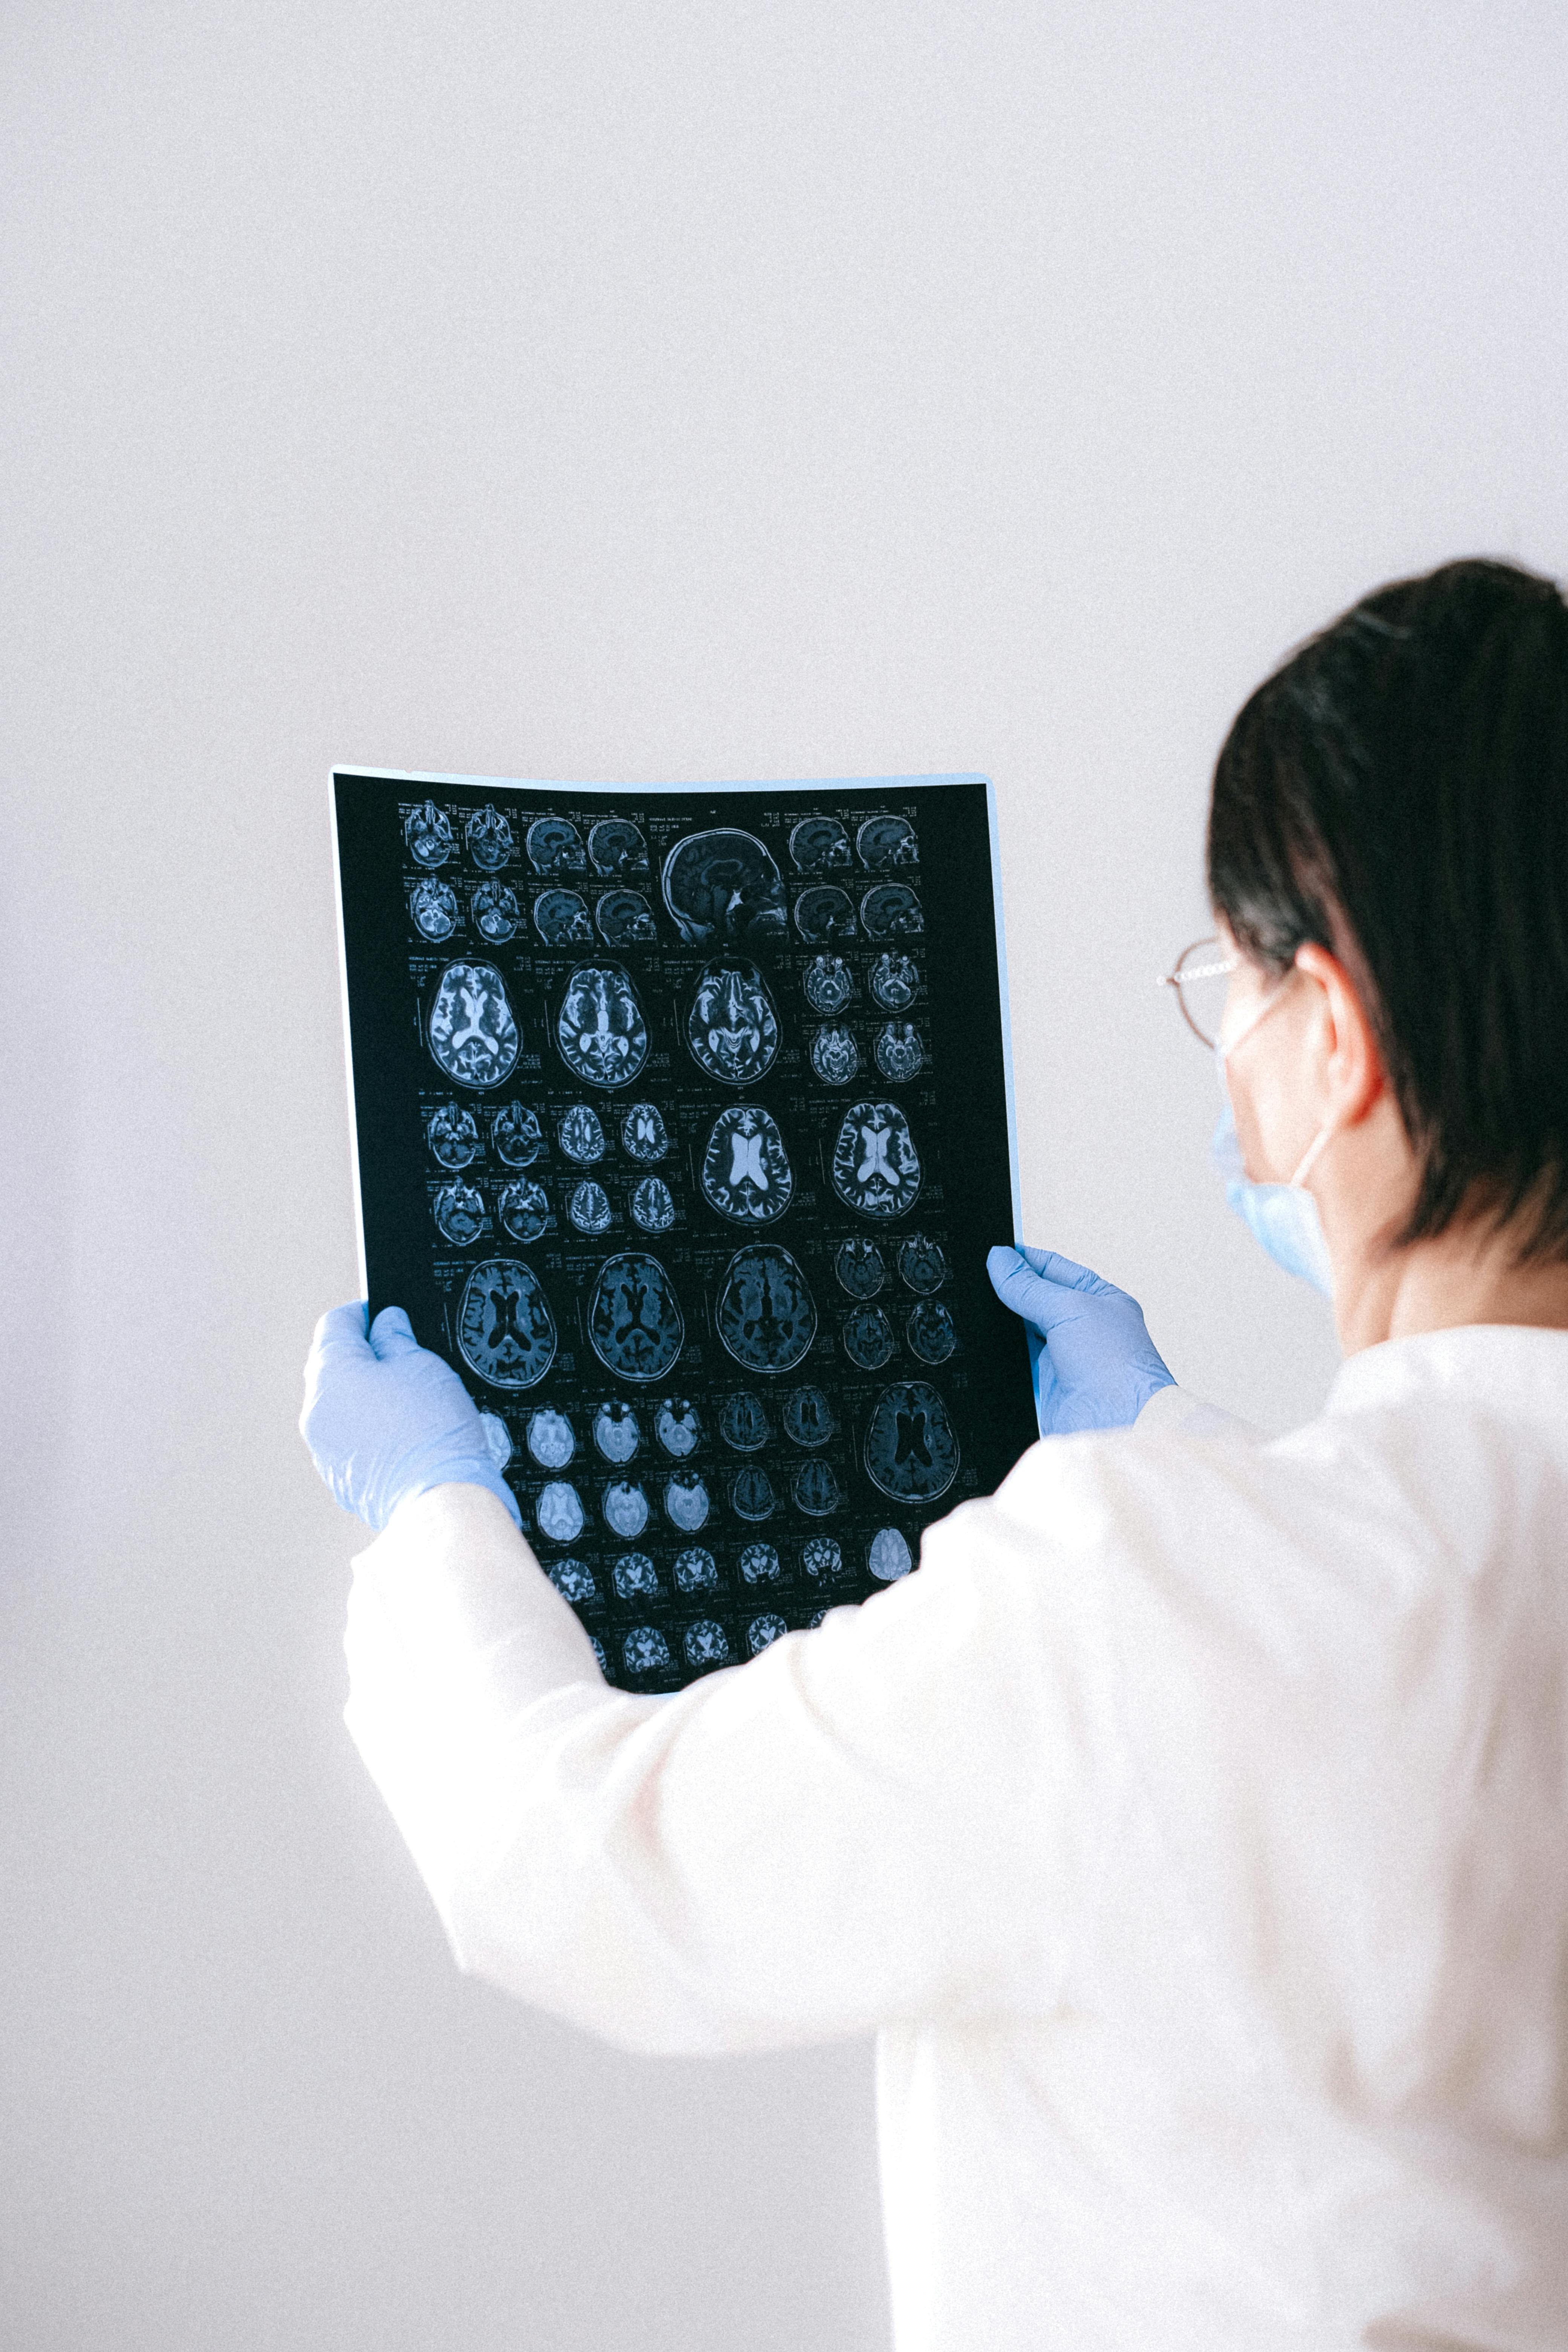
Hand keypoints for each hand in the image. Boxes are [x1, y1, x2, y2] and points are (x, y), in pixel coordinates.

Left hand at [299, 1302, 521, 1532]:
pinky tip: (401, 1432)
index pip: (335, 1324)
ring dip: (364, 1394)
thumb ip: (396, 1338)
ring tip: (407, 1399)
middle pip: (332, 1365)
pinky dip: (366, 1428)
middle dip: (362, 1355)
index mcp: (331, 1373)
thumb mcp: (423, 1365)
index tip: (384, 1314)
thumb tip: (387, 1324)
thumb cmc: (432, 1432)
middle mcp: (317, 1409)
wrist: (439, 1498)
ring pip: (338, 1404)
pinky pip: (346, 1438)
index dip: (363, 1313)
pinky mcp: (338, 1475)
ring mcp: (323, 1446)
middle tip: (402, 1355)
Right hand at [986, 1245, 1173, 1435]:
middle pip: (1036, 1299)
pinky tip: (984, 1341)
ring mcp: (1064, 1357)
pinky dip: (1000, 1351)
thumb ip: (1029, 1286)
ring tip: (979, 1307)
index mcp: (1100, 1300)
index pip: (1055, 1269)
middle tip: (979, 1278)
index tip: (995, 1252)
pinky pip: (1015, 1360)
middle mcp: (1084, 1328)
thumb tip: (999, 1259)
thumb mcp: (1070, 1309)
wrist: (1117, 1424)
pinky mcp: (1045, 1385)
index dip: (1025, 1260)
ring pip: (1023, 1330)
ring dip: (1005, 1322)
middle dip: (1010, 1290)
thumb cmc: (1116, 1366)